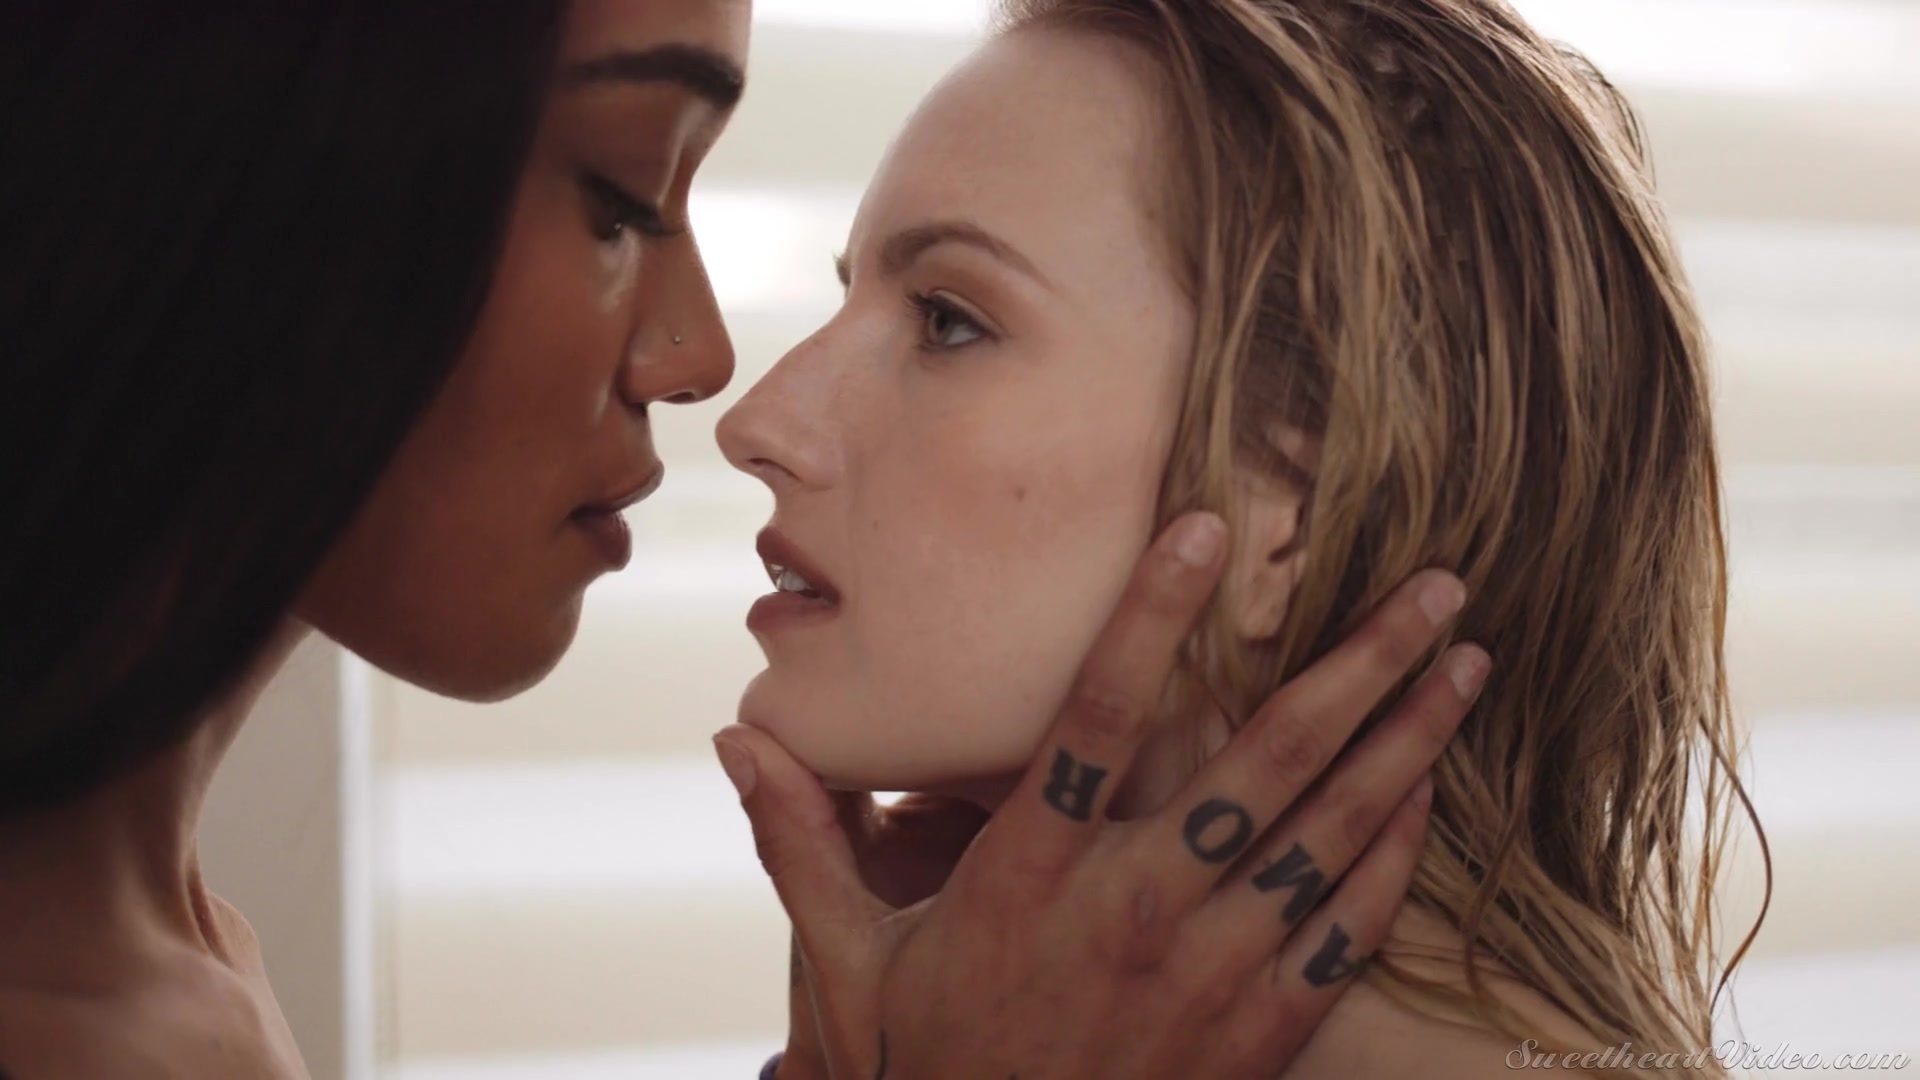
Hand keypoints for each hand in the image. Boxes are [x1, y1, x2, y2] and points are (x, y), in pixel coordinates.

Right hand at [716, 512, 1486, 1078]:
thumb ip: (804, 842)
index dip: (1152, 615)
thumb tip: (735, 740)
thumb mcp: (850, 965)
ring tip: (1466, 663)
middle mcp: (1131, 909)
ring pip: (1325, 834)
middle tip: (1435, 585)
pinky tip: (1430, 792)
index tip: (1207, 528)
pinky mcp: (1259, 1032)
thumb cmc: (929, 1067)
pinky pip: (1343, 929)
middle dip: (1357, 664)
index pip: (1098, 718)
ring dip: (1404, 741)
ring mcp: (1208, 972)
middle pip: (1260, 762)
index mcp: (1029, 875)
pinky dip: (1393, 856)